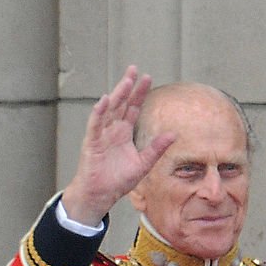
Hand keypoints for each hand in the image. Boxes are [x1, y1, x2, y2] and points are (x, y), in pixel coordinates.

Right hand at [60, 65, 175, 225]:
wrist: (100, 196)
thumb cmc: (117, 182)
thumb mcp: (143, 164)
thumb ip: (156, 149)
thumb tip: (174, 134)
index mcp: (123, 133)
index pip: (133, 108)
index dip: (139, 93)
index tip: (147, 78)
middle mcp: (112, 130)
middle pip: (121, 104)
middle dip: (127, 87)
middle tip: (134, 69)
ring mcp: (101, 135)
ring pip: (109, 110)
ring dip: (116, 95)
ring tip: (125, 81)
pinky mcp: (91, 143)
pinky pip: (95, 125)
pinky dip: (98, 113)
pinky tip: (104, 101)